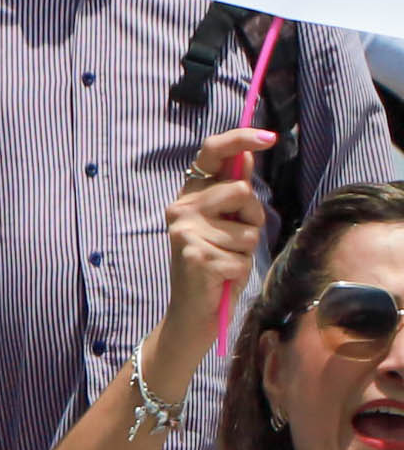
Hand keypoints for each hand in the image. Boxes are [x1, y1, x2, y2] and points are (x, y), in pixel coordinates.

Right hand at [162, 125, 270, 346]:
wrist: (192, 313)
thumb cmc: (215, 265)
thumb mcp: (226, 224)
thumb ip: (233, 192)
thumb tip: (247, 154)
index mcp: (189, 196)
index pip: (211, 153)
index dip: (240, 139)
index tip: (268, 137)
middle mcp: (181, 210)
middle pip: (240, 191)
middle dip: (251, 215)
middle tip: (236, 238)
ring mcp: (186, 233)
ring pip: (247, 228)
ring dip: (247, 248)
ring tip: (227, 259)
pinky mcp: (197, 257)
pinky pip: (244, 255)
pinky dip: (241, 270)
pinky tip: (222, 277)